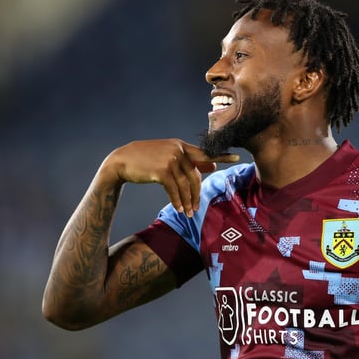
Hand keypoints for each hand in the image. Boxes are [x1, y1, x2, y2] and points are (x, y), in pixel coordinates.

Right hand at [101, 139, 238, 216]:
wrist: (121, 161)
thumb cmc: (145, 160)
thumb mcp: (169, 156)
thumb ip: (189, 160)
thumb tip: (212, 165)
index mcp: (181, 145)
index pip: (205, 151)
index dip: (222, 155)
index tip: (237, 157)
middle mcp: (178, 150)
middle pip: (195, 176)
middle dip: (196, 194)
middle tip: (196, 208)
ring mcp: (170, 159)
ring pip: (186, 185)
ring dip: (187, 201)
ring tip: (188, 213)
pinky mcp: (162, 170)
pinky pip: (174, 190)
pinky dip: (177, 201)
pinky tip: (178, 209)